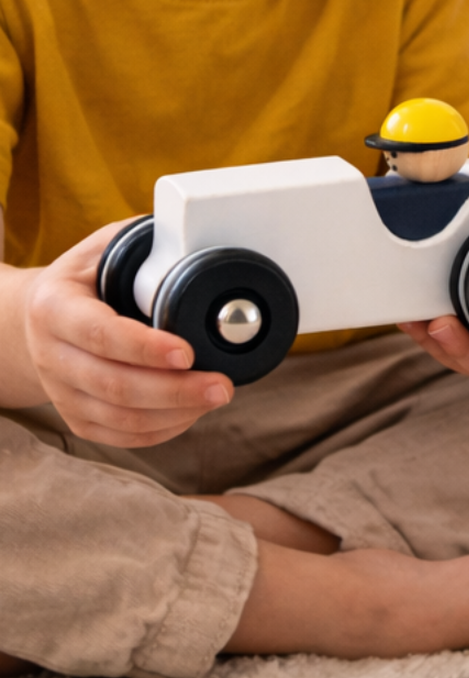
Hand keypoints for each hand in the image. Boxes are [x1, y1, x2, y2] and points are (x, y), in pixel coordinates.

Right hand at [23, 222, 233, 445]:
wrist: (38, 316)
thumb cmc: (88, 276)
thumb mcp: (107, 246)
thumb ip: (149, 243)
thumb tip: (204, 242)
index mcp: (54, 307)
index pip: (99, 333)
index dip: (144, 348)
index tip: (187, 352)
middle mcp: (51, 354)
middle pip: (113, 385)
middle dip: (174, 390)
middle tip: (222, 385)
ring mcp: (61, 391)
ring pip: (118, 418)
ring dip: (174, 413)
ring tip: (218, 396)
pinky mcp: (76, 416)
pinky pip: (118, 435)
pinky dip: (160, 430)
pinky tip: (191, 413)